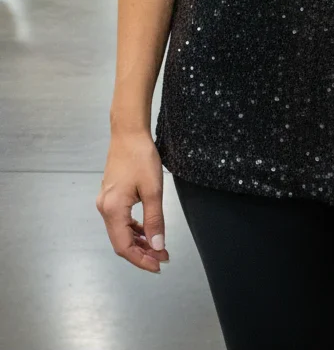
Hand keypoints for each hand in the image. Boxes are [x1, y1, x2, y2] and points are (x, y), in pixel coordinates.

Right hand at [96, 129, 169, 272]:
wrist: (128, 133)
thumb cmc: (141, 157)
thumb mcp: (153, 190)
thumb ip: (155, 220)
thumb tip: (157, 246)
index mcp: (112, 209)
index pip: (124, 247)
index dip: (141, 260)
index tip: (158, 266)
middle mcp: (105, 208)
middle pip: (121, 242)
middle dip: (142, 253)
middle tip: (162, 257)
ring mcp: (106, 202)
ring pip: (121, 232)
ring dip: (139, 242)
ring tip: (158, 247)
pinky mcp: (110, 196)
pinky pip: (121, 220)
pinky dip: (134, 229)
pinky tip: (148, 231)